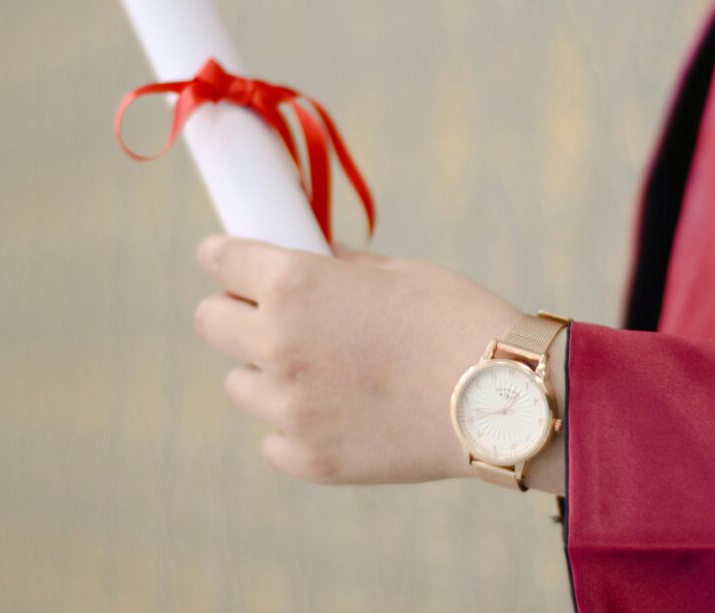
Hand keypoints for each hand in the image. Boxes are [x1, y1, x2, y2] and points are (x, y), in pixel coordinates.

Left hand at [192, 235, 521, 484]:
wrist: (503, 399)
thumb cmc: (458, 320)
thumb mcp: (397, 271)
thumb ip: (339, 267)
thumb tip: (314, 261)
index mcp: (295, 285)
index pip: (220, 260)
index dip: (222, 256)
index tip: (225, 260)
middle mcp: (278, 344)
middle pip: (211, 322)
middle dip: (236, 311)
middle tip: (273, 315)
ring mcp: (289, 408)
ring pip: (241, 384)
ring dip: (267, 372)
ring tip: (322, 372)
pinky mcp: (308, 458)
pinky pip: (274, 439)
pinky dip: (296, 425)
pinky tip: (340, 415)